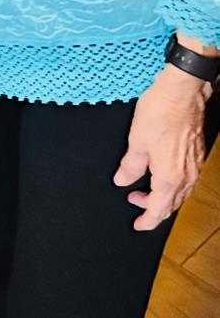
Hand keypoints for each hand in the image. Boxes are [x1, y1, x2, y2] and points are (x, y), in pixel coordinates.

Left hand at [113, 65, 209, 230]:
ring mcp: (194, 166)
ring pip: (179, 192)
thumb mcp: (136, 141)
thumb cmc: (160, 112)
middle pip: (171, 204)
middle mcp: (186, 176)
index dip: (147, 220)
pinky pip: (185, 179)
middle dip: (152, 207)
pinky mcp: (196, 155)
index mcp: (170, 177)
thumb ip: (130, 166)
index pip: (158, 209)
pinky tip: (159, 172)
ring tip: (142, 186)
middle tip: (133, 199)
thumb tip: (123, 181)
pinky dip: (171, 183)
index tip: (137, 225)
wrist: (182, 93)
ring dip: (162, 195)